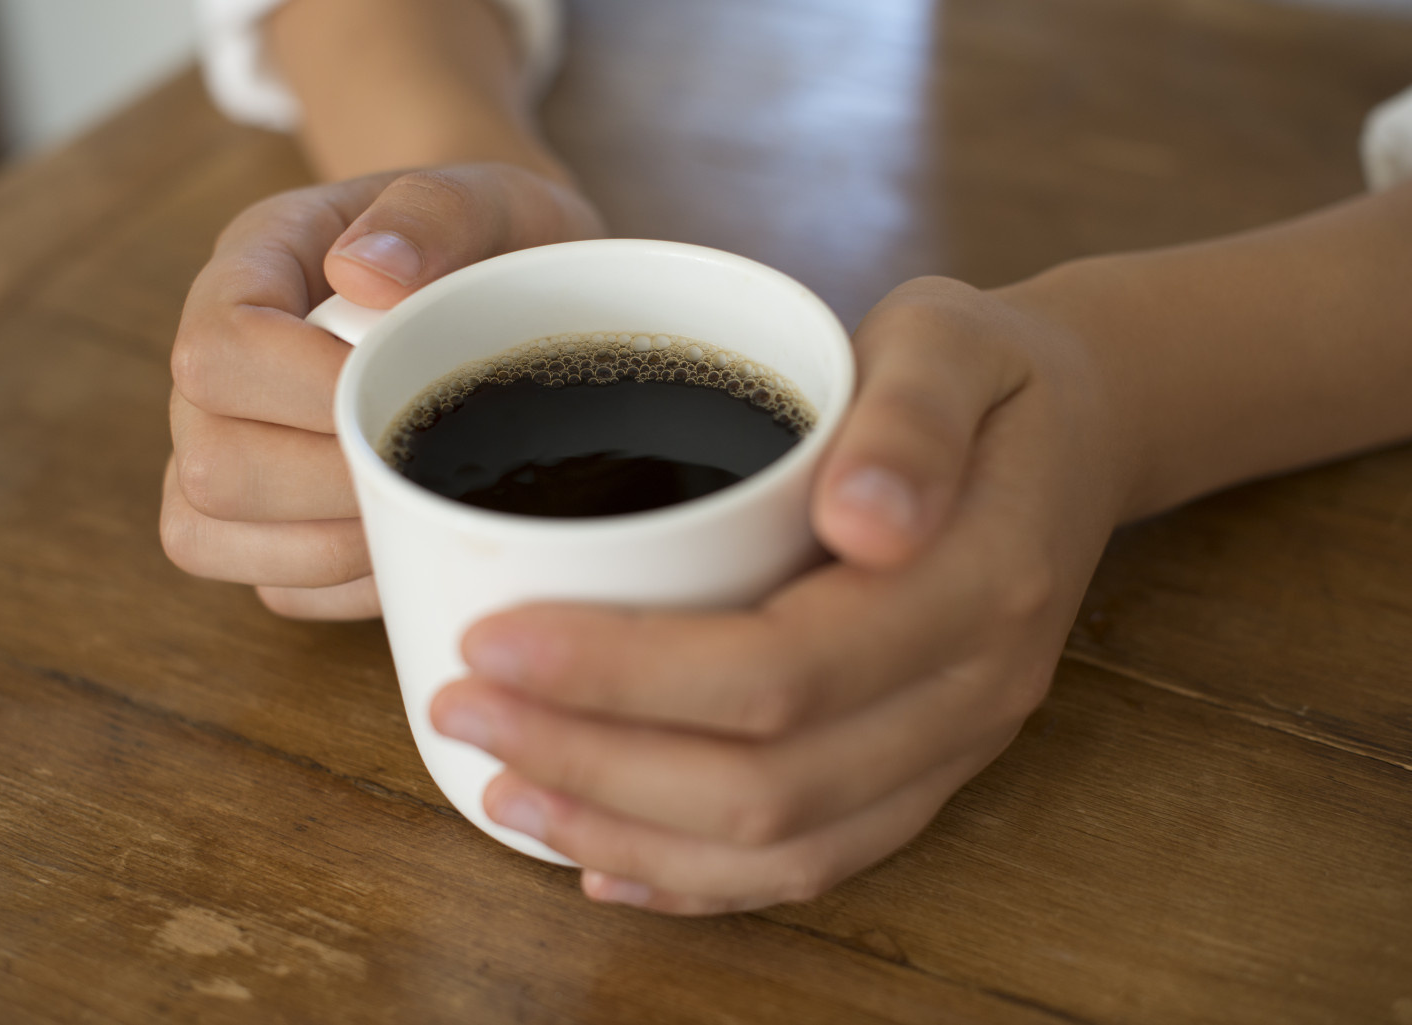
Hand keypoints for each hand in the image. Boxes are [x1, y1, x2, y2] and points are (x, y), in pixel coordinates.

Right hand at [161, 164, 604, 618]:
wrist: (517, 276)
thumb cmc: (494, 238)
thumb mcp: (487, 196)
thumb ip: (431, 213)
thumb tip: (364, 274)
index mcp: (254, 269)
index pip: (218, 350)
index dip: (302, 391)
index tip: (402, 386)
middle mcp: (219, 367)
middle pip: (208, 463)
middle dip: (327, 485)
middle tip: (424, 462)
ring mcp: (230, 447)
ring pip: (205, 535)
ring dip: (327, 548)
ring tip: (418, 507)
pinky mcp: (267, 522)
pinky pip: (273, 586)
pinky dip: (346, 587)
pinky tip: (413, 541)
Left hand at [429, 276, 1131, 913]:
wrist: (1076, 433)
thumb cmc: (983, 373)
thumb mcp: (953, 337)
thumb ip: (910, 416)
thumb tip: (862, 517)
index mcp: (977, 583)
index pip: (783, 669)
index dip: (627, 674)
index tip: (493, 638)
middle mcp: (972, 692)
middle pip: (769, 784)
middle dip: (594, 762)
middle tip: (463, 706)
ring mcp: (953, 746)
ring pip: (785, 847)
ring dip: (629, 835)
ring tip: (502, 787)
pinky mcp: (925, 769)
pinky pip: (817, 861)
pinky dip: (698, 878)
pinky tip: (601, 859)